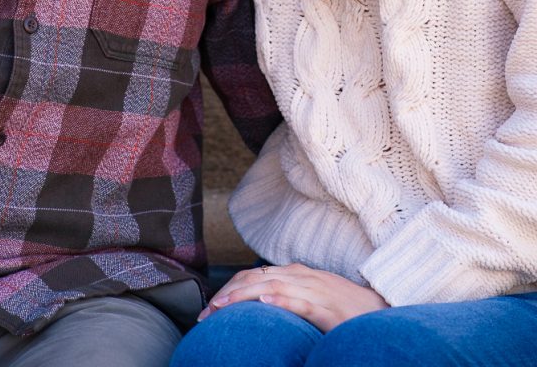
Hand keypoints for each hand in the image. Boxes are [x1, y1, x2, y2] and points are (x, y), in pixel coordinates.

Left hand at [200, 263, 388, 332]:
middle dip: (229, 294)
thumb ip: (290, 299)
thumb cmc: (345, 310)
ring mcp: (315, 290)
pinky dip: (281, 301)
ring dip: (243, 296)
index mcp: (298, 274)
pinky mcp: (327, 307)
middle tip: (207, 313)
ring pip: (271, 286)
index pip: (255, 275)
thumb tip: (263, 308)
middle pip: (257, 279)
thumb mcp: (312, 300)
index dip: (231, 288)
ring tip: (222, 307)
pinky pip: (300, 301)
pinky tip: (266, 304)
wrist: (380, 313)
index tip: (212, 307)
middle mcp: (302, 276)